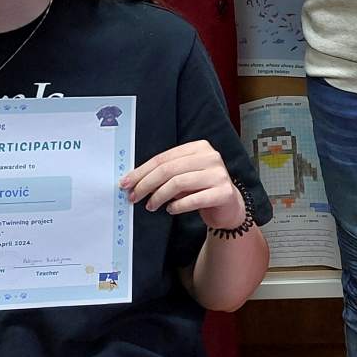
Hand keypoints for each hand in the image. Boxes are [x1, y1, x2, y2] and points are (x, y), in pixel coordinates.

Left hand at [123, 141, 246, 229]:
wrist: (229, 206)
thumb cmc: (202, 189)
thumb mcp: (184, 176)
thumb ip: (166, 174)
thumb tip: (135, 181)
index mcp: (199, 147)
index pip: (163, 157)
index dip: (142, 171)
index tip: (127, 182)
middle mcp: (210, 157)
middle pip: (169, 169)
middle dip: (146, 184)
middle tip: (134, 196)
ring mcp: (218, 174)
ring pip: (178, 183)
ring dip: (159, 196)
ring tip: (151, 205)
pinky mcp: (223, 192)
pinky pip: (193, 199)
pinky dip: (177, 206)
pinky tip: (171, 209)